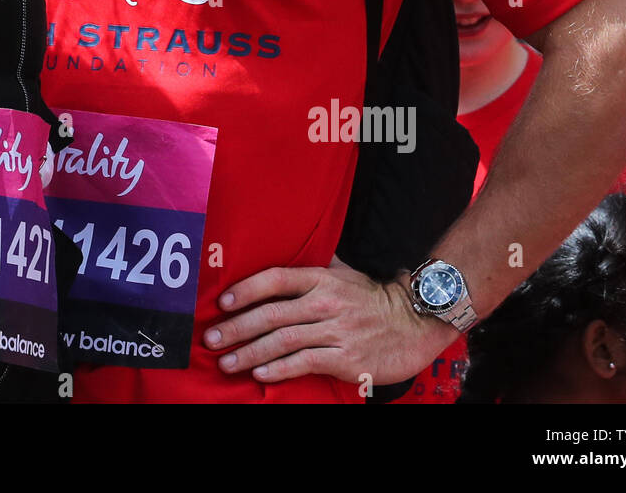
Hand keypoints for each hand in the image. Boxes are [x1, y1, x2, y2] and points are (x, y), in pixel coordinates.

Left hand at [203, 257, 457, 385]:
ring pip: (283, 340)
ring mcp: (336, 332)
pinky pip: (305, 363)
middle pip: (271, 314)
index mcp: (321, 279)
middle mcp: (325, 303)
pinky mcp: (346, 359)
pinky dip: (280, 369)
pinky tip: (260, 374)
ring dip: (250, 352)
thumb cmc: (374, 298)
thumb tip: (285, 251)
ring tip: (227, 362)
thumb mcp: (344, 273)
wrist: (415, 323)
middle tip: (211, 340)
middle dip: (237, 328)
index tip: (222, 303)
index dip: (246, 290)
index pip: (275, 279)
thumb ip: (315, 266)